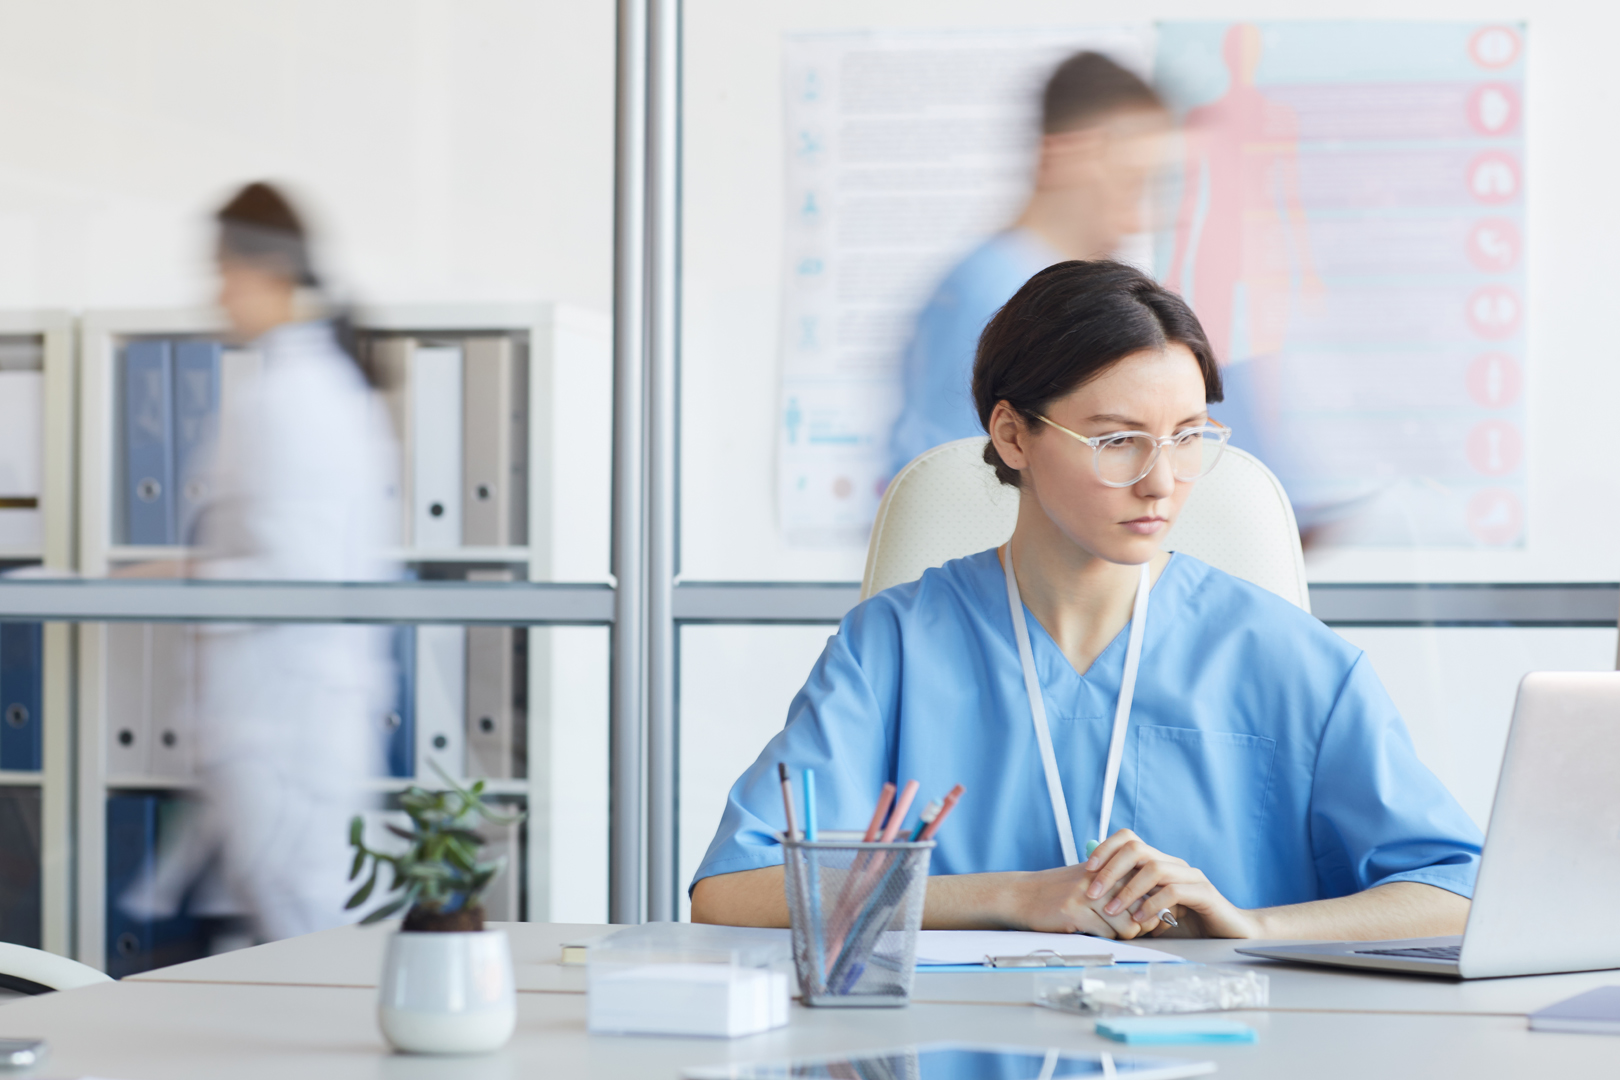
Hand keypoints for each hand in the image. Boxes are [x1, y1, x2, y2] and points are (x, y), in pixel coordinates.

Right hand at [1008, 864, 1152, 939]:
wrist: (1023, 895)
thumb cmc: (1061, 891)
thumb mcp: (1092, 881)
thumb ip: (1121, 888)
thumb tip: (1156, 912)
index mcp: (1110, 867)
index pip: (1148, 890)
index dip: (1150, 910)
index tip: (1144, 920)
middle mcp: (1103, 878)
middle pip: (1142, 910)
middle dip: (1141, 926)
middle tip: (1127, 930)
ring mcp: (1089, 894)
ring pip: (1128, 926)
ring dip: (1122, 935)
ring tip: (1107, 931)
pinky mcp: (1076, 912)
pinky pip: (1106, 934)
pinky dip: (1103, 938)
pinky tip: (1090, 931)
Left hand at [1082, 830, 1262, 938]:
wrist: (1227, 935)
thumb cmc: (1185, 925)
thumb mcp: (1149, 912)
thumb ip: (1127, 903)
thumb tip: (1089, 899)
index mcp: (1160, 863)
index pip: (1129, 840)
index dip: (1105, 849)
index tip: (1087, 869)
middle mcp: (1174, 864)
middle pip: (1136, 849)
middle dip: (1110, 869)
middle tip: (1092, 892)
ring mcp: (1190, 876)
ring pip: (1153, 868)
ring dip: (1128, 889)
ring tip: (1112, 910)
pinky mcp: (1204, 893)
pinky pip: (1173, 891)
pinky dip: (1152, 904)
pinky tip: (1140, 919)